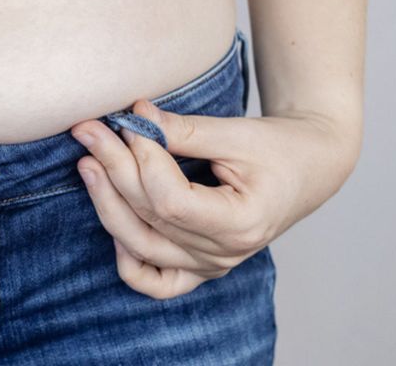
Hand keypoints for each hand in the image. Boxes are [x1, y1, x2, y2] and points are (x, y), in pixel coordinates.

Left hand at [71, 98, 358, 298]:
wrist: (308, 167)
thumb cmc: (280, 148)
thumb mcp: (237, 133)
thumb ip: (183, 130)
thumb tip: (134, 115)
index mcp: (242, 223)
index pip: (172, 200)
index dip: (142, 159)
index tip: (131, 118)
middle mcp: (224, 254)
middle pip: (151, 218)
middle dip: (114, 168)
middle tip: (89, 130)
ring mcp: (210, 266)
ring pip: (140, 247)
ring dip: (107, 203)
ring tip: (87, 162)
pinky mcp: (199, 267)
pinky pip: (154, 281)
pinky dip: (127, 259)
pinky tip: (112, 217)